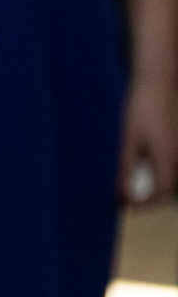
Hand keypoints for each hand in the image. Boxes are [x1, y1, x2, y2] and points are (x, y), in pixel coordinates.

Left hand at [122, 80, 177, 205]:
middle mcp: (176, 158)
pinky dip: (153, 177)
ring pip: (168, 180)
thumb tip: (124, 192)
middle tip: (126, 203)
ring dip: (151, 189)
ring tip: (128, 192)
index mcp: (167, 158)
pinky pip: (166, 169)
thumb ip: (127, 168)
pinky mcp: (171, 146)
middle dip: (148, 200)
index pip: (162, 192)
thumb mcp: (129, 141)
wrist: (154, 88)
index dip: (146, 204)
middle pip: (168, 189)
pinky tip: (136, 175)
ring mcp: (175, 152)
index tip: (127, 208)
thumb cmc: (139, 111)